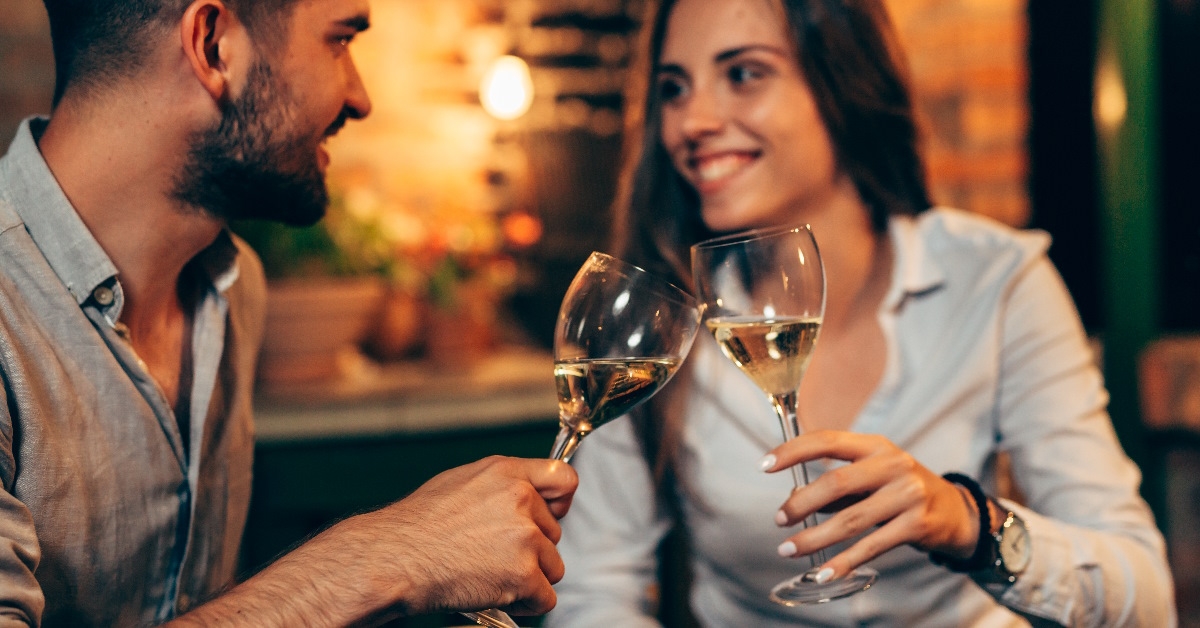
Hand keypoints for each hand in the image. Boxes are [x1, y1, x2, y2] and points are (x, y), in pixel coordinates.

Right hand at [367, 455, 578, 615]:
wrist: (396, 558)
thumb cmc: (418, 526)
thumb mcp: (461, 482)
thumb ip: (501, 485)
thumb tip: (524, 494)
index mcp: (507, 473)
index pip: (564, 479)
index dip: (561, 502)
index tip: (554, 514)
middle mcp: (521, 499)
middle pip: (554, 533)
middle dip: (531, 549)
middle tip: (493, 555)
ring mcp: (525, 537)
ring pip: (552, 567)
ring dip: (529, 577)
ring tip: (490, 574)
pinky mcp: (524, 574)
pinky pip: (545, 598)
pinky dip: (524, 604)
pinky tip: (495, 593)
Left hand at [762, 431, 978, 580]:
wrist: (957, 511)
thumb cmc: (902, 489)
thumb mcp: (874, 475)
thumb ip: (838, 485)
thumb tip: (793, 499)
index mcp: (876, 445)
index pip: (827, 440)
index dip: (793, 451)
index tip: (765, 465)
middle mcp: (893, 464)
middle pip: (837, 482)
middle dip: (802, 503)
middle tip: (779, 519)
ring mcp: (908, 494)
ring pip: (851, 520)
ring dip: (814, 537)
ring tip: (789, 548)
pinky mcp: (917, 525)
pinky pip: (872, 546)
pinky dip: (843, 561)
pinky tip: (823, 572)